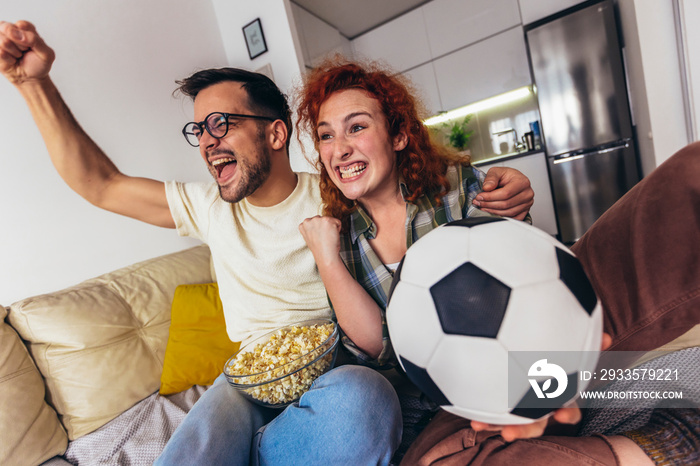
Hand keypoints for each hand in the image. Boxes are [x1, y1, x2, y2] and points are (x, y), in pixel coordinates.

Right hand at [0, 20, 53, 84]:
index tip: (32, 47)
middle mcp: (9, 29)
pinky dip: (8, 59)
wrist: (30, 78)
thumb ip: (34, 40)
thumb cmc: (38, 64)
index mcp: (24, 27)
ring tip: (18, 56)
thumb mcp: (46, 54)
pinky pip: (0, 52)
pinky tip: (11, 60)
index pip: (22, 25)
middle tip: (24, 51)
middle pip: (8, 29)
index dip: (28, 39)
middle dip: (20, 45)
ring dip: (13, 53)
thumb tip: (14, 32)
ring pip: (3, 41)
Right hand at [299, 216, 342, 267]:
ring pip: (330, 220)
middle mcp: (308, 220)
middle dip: (325, 227)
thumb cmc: (320, 250)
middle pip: (322, 219)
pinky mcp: (327, 220)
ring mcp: (317, 219)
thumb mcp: (310, 238)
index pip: (315, 221)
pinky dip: (338, 229)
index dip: (320, 230)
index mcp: (303, 225)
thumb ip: (311, 229)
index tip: (319, 237)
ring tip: (327, 237)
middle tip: (324, 238)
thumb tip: (318, 226)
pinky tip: (332, 236)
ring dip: (331, 228)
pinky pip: (338, 222)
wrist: (325, 256)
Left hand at [470, 333, 612, 441]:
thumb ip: (585, 344)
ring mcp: (520, 408)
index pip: (567, 409)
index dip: (566, 415)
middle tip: (511, 433)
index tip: (561, 415)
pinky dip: (485, 421)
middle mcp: (539, 404)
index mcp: (556, 393)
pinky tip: (475, 423)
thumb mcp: (565, 346)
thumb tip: (608, 338)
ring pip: (514, 423)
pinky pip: (493, 417)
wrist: (516, 348)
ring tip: (495, 431)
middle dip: (526, 429)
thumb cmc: (547, 349)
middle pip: (537, 422)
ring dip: (505, 428)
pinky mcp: (501, 406)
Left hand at [473, 167, 533, 219]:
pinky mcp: (525, 210)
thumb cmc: (506, 176)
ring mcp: (527, 203)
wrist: (513, 180)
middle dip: (489, 204)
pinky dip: (501, 217)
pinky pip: (513, 218)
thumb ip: (491, 178)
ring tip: (483, 207)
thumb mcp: (496, 171)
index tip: (480, 196)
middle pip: (506, 204)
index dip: (490, 197)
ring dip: (493, 211)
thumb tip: (487, 188)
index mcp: (522, 182)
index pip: (505, 193)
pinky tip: (492, 212)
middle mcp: (527, 193)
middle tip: (478, 202)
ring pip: (508, 212)